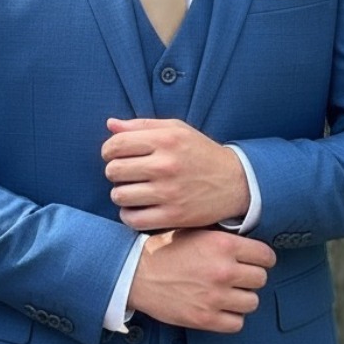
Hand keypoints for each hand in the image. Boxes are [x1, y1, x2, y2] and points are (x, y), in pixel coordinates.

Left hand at [102, 117, 250, 229]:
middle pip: (113, 170)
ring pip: (119, 196)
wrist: (235, 182)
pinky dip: (129, 214)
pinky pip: (132, 219)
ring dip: (121, 194)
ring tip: (133, 190)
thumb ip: (142, 125)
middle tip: (127, 173)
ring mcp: (169, 193)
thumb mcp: (176, 130)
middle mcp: (165, 165)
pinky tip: (138, 207)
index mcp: (165, 140)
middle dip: (115, 171)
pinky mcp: (173, 216)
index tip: (114, 155)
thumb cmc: (200, 153)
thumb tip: (110, 124)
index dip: (108, 150)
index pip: (116, 145)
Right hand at [127, 229, 276, 332]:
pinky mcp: (205, 318)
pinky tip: (221, 308)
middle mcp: (223, 270)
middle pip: (261, 279)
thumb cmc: (164, 251)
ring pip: (252, 302)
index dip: (263, 259)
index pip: (266, 256)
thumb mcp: (196, 232)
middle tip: (239, 277)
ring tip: (229, 293)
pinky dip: (231, 317)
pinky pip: (237, 323)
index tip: (256, 262)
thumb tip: (249, 245)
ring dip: (242, 298)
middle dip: (251, 278)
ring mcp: (216, 297)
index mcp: (223, 245)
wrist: (137, 274)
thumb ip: (224, 238)